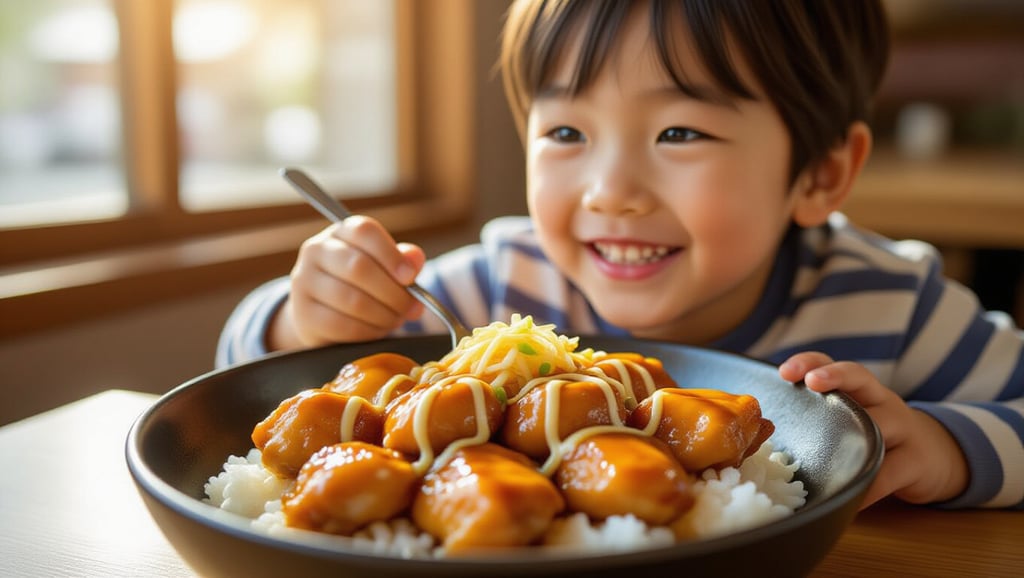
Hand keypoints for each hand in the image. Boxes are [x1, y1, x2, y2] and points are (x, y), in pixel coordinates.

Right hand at [270, 216, 426, 349]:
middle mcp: (316, 251)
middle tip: (411, 307)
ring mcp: (304, 282)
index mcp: (340, 232)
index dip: (391, 254)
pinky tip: (378, 330)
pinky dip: (368, 331)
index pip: (364, 231)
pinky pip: (342, 325)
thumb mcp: (383, 267)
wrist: (322, 315)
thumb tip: (414, 259)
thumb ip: (402, 261)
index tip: (410, 277)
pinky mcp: (303, 314)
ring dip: (383, 315)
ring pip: (352, 300)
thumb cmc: (361, 285)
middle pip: (358, 267)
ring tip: (396, 319)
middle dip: (393, 292)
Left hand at [779, 352, 968, 508]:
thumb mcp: (854, 423)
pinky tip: (848, 500)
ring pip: (880, 423)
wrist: (935, 459)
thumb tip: (761, 440)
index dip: (810, 362)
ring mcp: (904, 428)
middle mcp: (881, 400)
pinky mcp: (918, 461)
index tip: (786, 371)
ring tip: (826, 448)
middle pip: (860, 377)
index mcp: (859, 390)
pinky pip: (890, 473)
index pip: (833, 364)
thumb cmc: (879, 440)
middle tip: (811, 382)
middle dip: (834, 376)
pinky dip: (868, 488)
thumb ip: (821, 423)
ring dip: (853, 436)